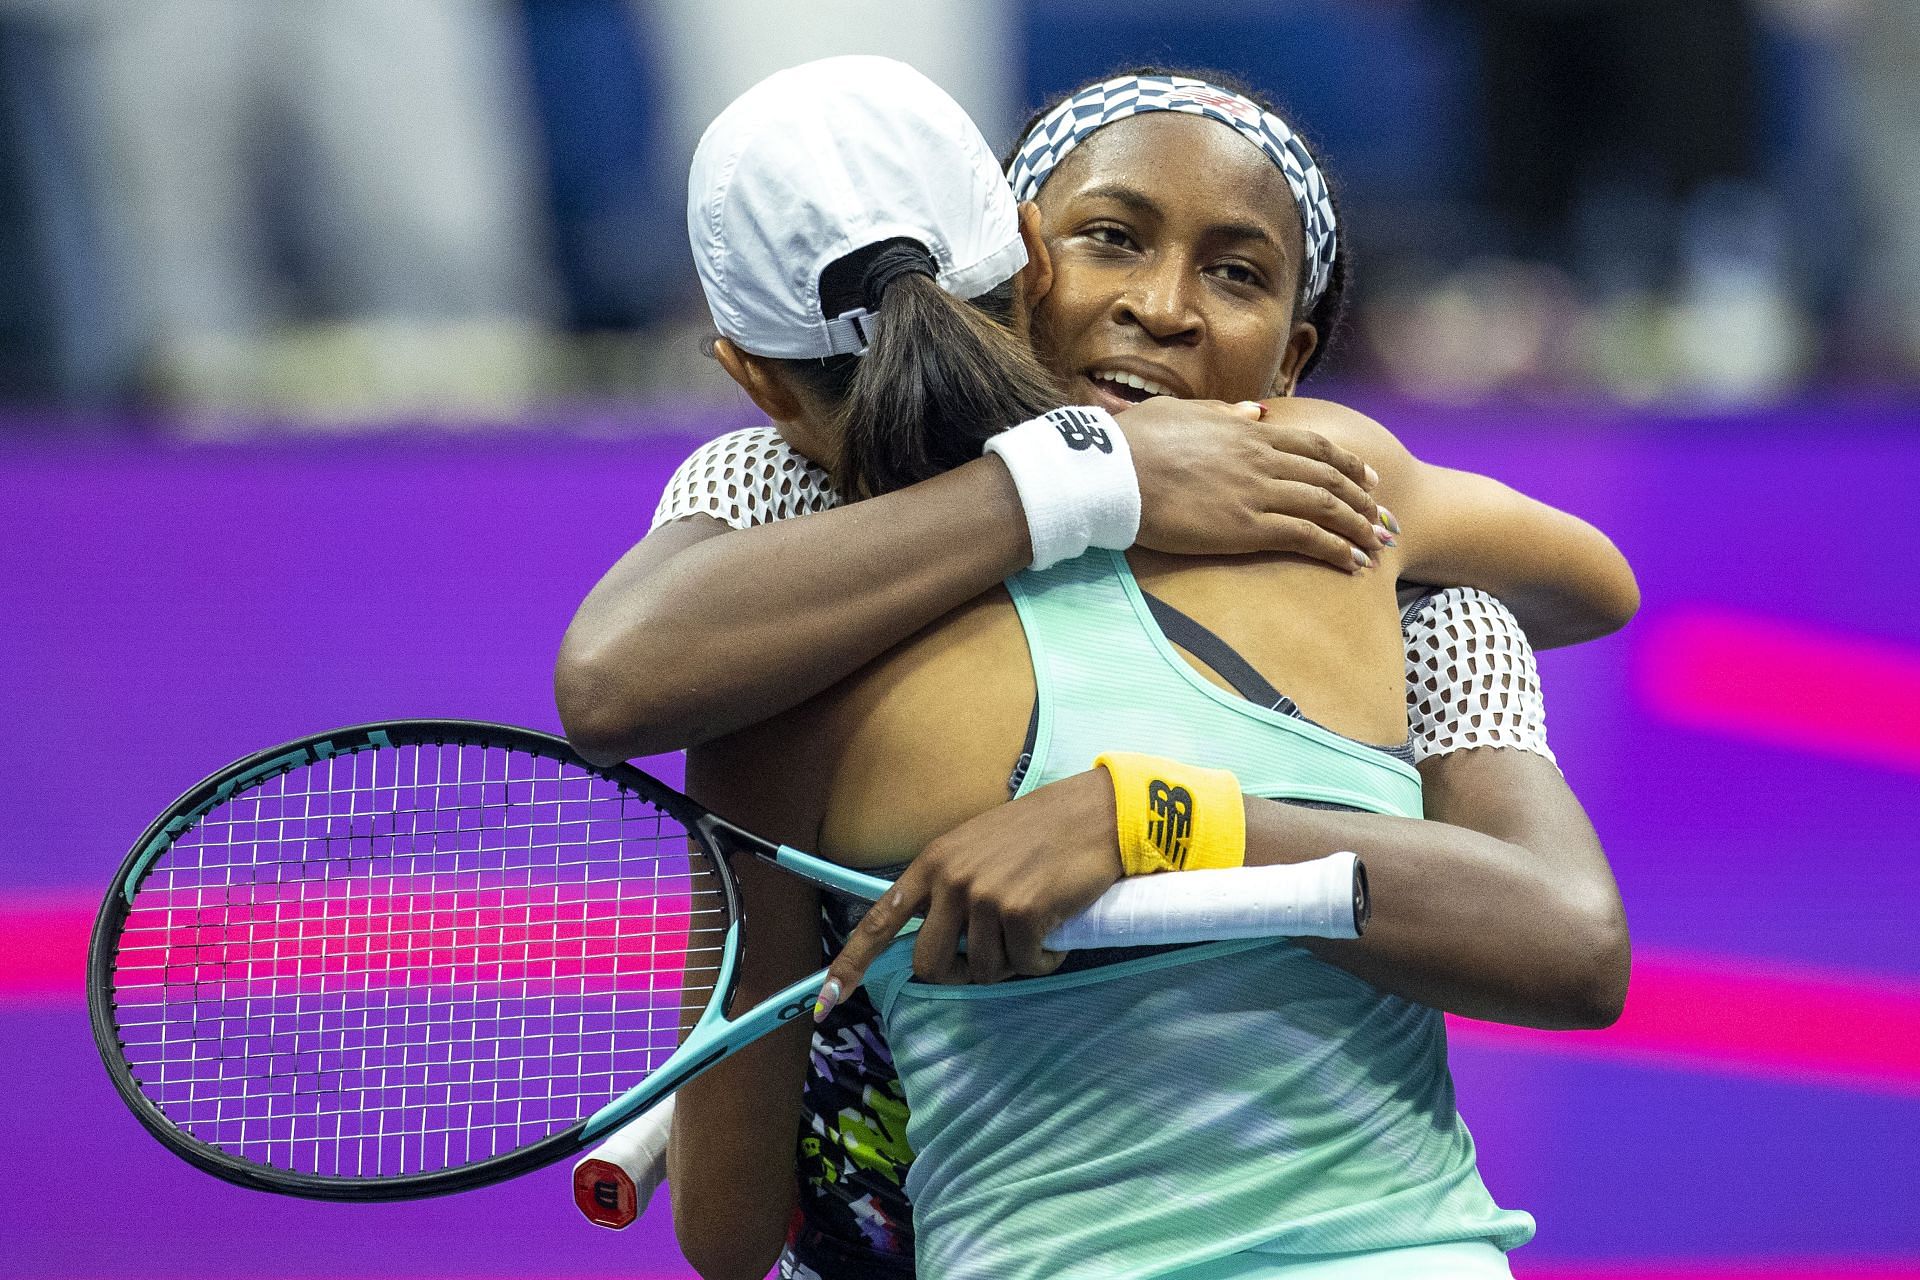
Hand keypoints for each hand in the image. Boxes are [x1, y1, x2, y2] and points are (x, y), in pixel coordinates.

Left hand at [815, 770, 1124, 1011]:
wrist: (1097, 813)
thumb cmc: (1041, 832)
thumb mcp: (977, 848)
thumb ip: (949, 888)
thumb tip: (935, 940)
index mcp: (932, 862)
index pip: (880, 920)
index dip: (851, 965)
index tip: (827, 1004)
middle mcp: (951, 879)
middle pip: (929, 965)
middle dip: (958, 974)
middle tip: (993, 959)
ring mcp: (984, 897)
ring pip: (980, 971)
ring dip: (1010, 964)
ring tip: (1035, 933)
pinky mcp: (1021, 914)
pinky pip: (1024, 966)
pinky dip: (1043, 961)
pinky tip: (1056, 936)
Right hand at [1117, 397, 1389, 570]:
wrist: (1112, 471)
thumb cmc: (1135, 441)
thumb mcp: (1184, 412)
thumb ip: (1226, 412)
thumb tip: (1255, 411)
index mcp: (1248, 431)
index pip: (1313, 445)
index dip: (1347, 462)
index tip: (1367, 477)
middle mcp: (1262, 459)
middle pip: (1330, 476)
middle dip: (1363, 498)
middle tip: (1383, 516)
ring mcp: (1257, 493)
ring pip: (1327, 506)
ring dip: (1358, 526)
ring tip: (1376, 544)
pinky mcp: (1246, 528)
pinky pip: (1306, 537)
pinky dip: (1336, 549)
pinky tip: (1351, 563)